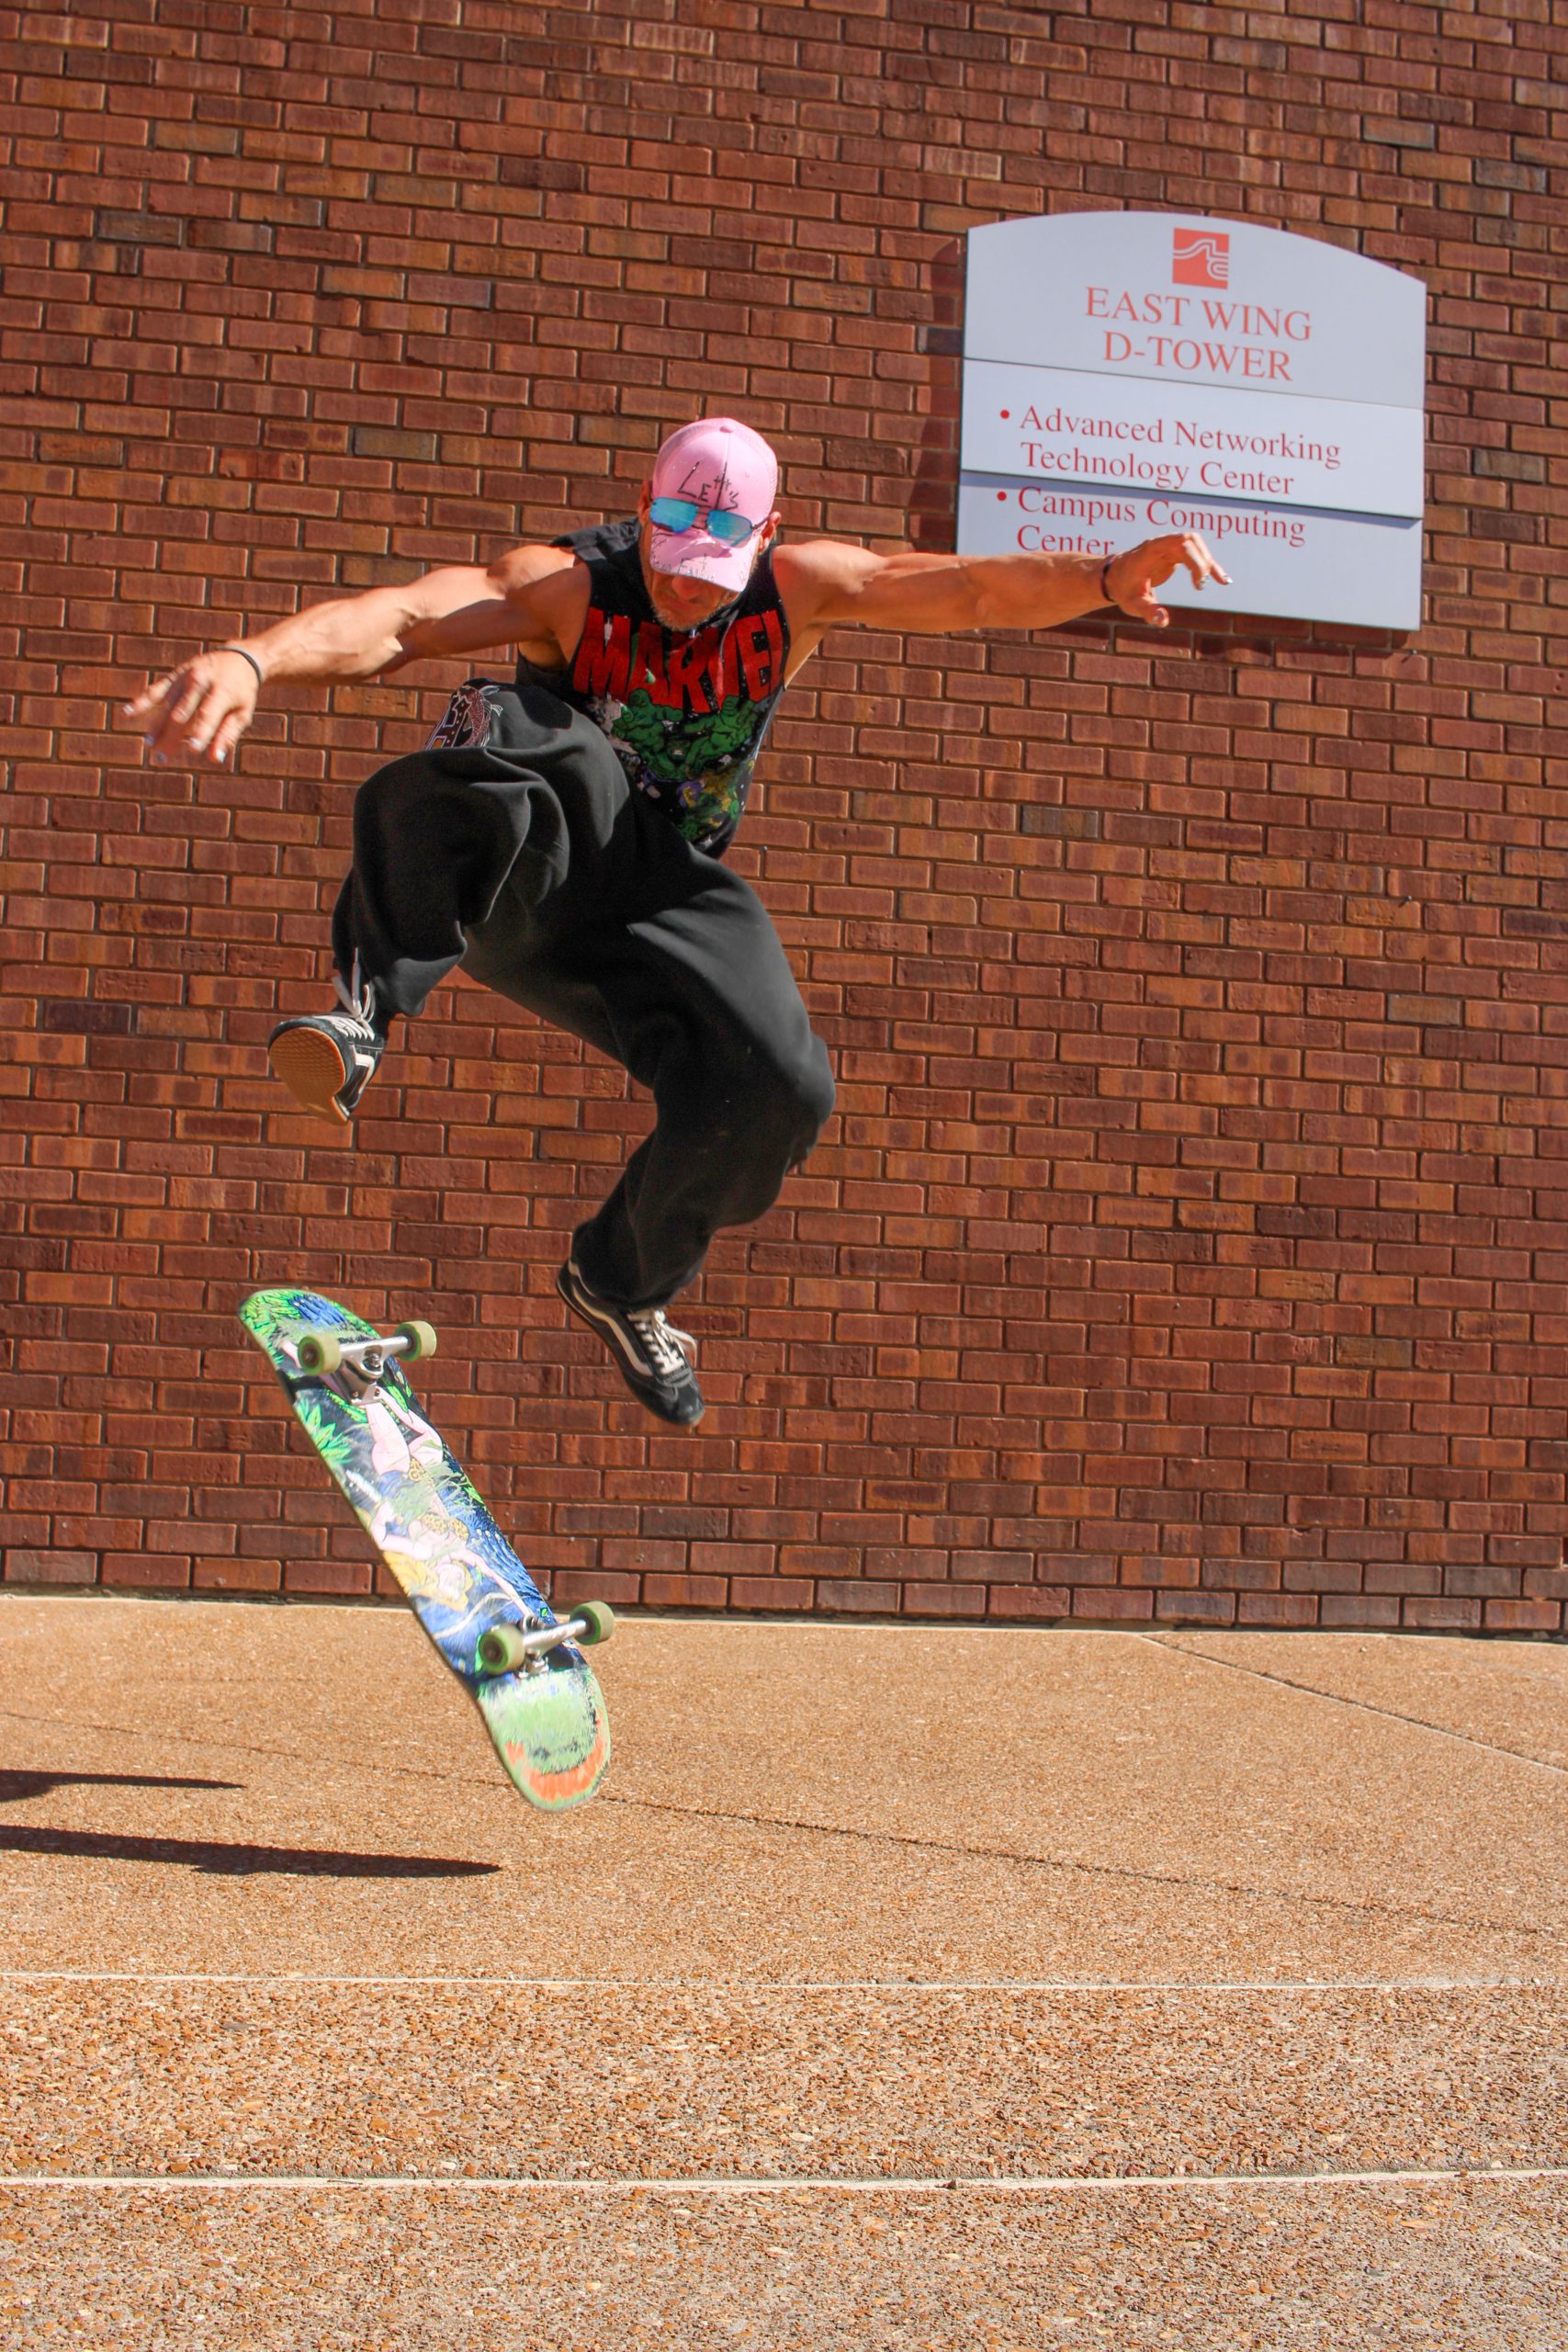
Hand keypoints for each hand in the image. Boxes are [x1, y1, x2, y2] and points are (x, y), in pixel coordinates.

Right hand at [122, 647, 261, 765]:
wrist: (238, 658)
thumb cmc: (242, 693)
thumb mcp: (242, 714)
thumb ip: (228, 735)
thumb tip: (215, 759)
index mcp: (221, 691)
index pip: (208, 715)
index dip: (201, 732)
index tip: (192, 748)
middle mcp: (200, 682)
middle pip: (182, 713)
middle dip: (171, 736)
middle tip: (161, 757)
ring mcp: (184, 677)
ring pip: (166, 704)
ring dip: (156, 725)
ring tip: (148, 744)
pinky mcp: (174, 676)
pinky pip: (156, 690)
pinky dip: (141, 702)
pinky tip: (127, 713)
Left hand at [1104, 534, 1230, 627]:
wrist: (1114, 578)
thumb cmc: (1123, 589)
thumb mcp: (1132, 603)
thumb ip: (1147, 611)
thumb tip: (1163, 621)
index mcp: (1152, 550)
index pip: (1181, 544)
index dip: (1195, 561)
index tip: (1199, 585)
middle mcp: (1162, 544)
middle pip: (1191, 540)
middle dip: (1202, 561)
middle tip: (1202, 586)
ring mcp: (1169, 547)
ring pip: (1196, 544)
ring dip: (1208, 561)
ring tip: (1220, 581)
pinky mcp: (1174, 554)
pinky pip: (1196, 555)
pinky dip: (1209, 566)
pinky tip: (1223, 580)